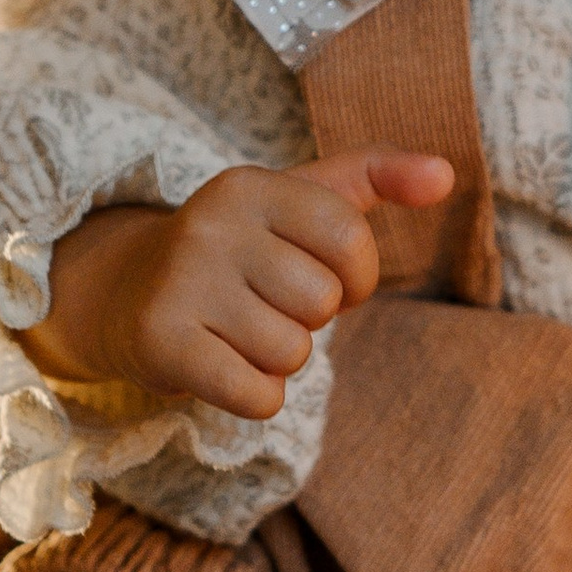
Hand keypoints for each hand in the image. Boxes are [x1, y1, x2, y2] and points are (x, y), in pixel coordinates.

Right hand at [18, 147, 454, 421]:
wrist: (124, 293)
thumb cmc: (238, 248)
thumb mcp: (298, 199)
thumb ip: (376, 176)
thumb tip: (447, 174)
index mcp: (251, 185)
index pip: (349, 239)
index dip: (355, 275)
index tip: (326, 277)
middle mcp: (210, 225)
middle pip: (321, 303)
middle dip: (308, 319)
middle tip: (263, 305)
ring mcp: (181, 283)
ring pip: (291, 353)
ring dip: (277, 357)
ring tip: (237, 331)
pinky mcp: (162, 343)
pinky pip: (258, 396)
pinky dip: (255, 396)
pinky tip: (223, 366)